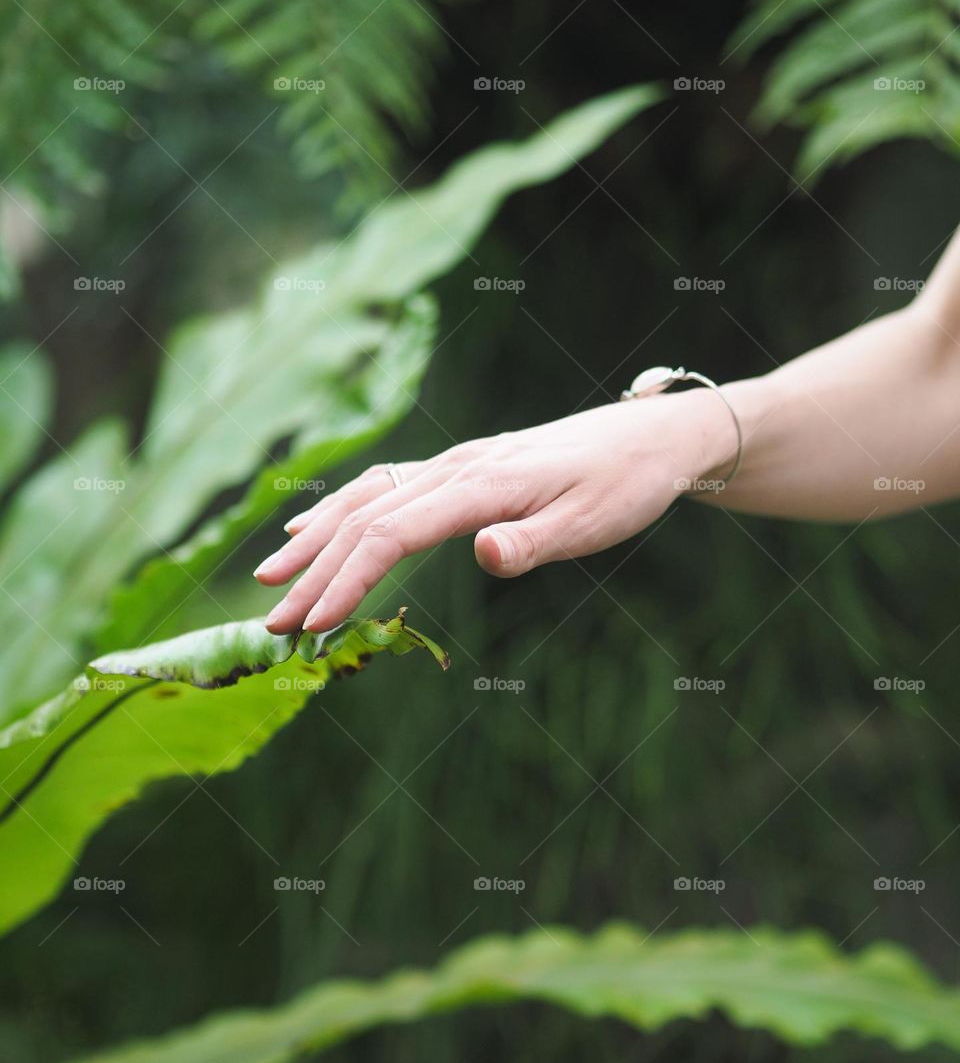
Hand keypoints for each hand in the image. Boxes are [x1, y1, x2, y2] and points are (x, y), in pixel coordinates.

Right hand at [254, 391, 735, 633]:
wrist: (647, 439)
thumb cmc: (623, 486)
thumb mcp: (594, 521)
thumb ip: (536, 541)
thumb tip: (485, 554)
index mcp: (483, 484)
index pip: (394, 533)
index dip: (347, 579)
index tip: (312, 623)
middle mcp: (456, 466)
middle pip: (366, 517)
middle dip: (314, 571)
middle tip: (272, 623)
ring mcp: (452, 463)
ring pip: (365, 497)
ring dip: (315, 537)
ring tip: (270, 577)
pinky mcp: (457, 469)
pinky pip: (384, 485)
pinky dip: (341, 508)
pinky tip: (313, 528)